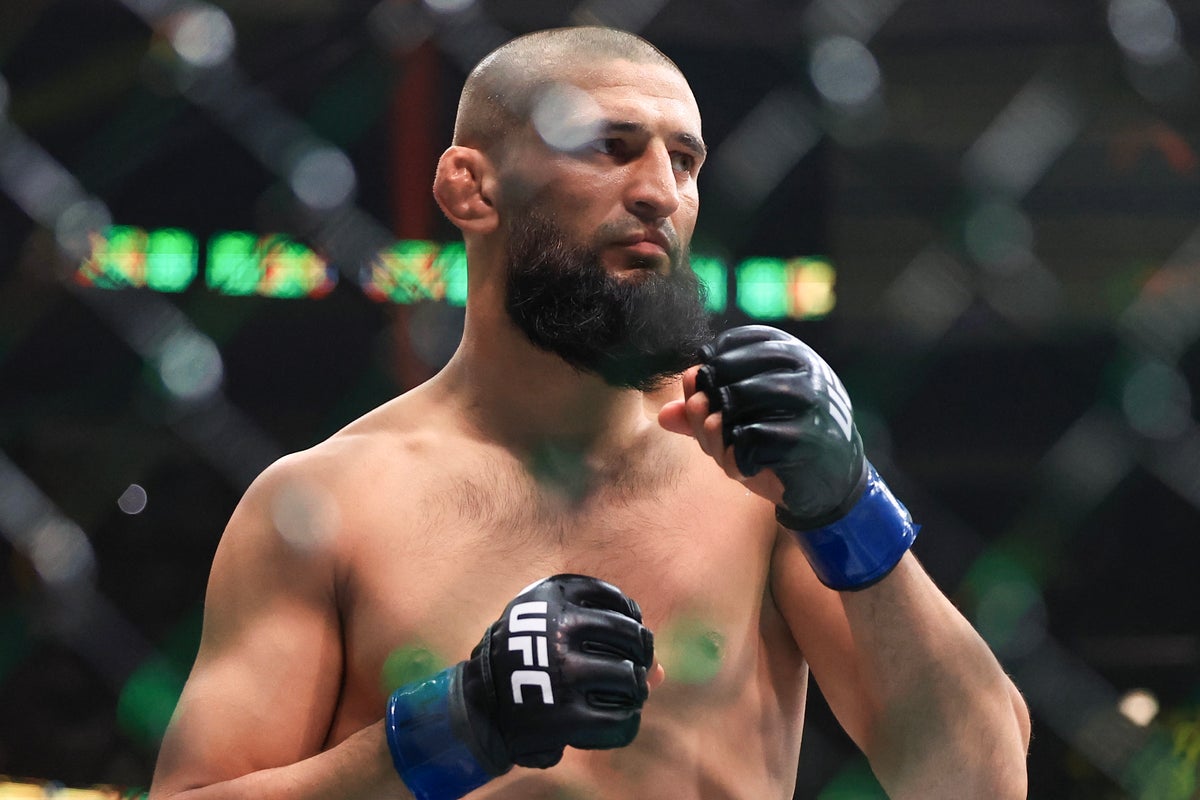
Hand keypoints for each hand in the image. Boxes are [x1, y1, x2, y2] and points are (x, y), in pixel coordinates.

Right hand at [385, 575, 654, 799]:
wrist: (480, 703)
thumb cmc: (527, 659)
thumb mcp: (555, 630)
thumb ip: (606, 639)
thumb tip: (662, 671)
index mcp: (554, 594)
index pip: (618, 602)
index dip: (631, 619)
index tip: (623, 634)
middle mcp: (559, 628)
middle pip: (633, 637)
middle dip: (641, 655)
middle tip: (632, 669)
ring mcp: (563, 672)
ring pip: (631, 678)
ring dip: (635, 690)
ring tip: (626, 695)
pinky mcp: (565, 714)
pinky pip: (621, 721)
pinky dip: (627, 723)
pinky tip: (617, 719)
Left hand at [661, 325, 864, 522]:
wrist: (833, 483)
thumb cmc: (782, 442)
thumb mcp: (742, 421)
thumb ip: (704, 411)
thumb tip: (664, 414)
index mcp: (792, 353)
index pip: (730, 346)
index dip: (707, 372)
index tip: (708, 401)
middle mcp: (804, 368)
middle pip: (723, 375)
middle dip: (704, 410)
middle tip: (711, 434)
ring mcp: (808, 401)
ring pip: (732, 403)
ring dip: (717, 436)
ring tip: (726, 451)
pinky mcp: (806, 436)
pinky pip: (746, 440)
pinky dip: (734, 459)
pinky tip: (744, 468)